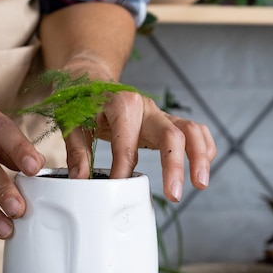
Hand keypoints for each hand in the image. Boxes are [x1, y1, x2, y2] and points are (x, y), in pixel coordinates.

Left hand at [65, 91, 216, 202]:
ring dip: (200, 156)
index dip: (123, 172)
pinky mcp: (163, 121)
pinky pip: (192, 130)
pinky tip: (201, 168)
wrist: (87, 77)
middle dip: (175, 166)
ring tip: (201, 184)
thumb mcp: (70, 122)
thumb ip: (77, 151)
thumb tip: (82, 180)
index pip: (127, 146)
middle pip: (172, 135)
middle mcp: (146, 107)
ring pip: (190, 130)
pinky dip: (202, 146)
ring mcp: (158, 114)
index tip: (118, 191)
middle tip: (174, 195)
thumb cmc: (78, 99)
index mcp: (122, 104)